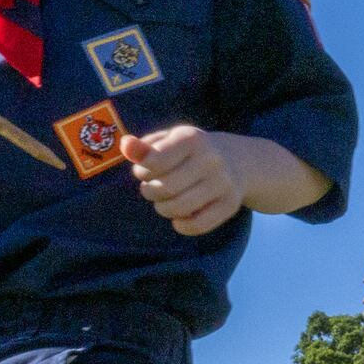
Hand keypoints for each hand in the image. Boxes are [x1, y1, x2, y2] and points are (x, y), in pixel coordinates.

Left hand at [127, 123, 247, 233]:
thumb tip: (125, 146)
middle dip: (150, 192)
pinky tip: (179, 217)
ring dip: (163, 208)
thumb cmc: (191, 152)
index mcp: (192, 138)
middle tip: (151, 188)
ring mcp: (223, 183)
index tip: (144, 171)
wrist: (238, 162)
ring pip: (180, 208)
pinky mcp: (230, 205)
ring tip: (163, 202)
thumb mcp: (168, 141)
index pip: (155, 161)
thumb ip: (143, 147)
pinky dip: (181, 225)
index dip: (141, 171)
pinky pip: (197, 225)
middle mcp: (211, 159)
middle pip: (165, 187)